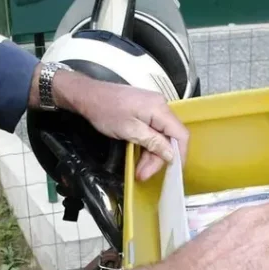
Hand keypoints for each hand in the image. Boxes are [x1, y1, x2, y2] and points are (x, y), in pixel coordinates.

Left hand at [30, 65, 188, 180]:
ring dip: (151, 155)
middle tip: (144, 174)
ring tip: (139, 171)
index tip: (172, 172)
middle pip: (169, 138)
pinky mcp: (144, 111)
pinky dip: (146, 145)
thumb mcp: (129, 130)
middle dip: (158, 158)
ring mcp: (152, 108)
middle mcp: (160, 107)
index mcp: (160, 109)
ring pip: (160, 136)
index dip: (180, 155)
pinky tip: (138, 157)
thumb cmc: (105, 111)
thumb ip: (153, 142)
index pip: (181, 134)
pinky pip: (152, 131)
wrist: (87, 95)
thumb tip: (171, 154)